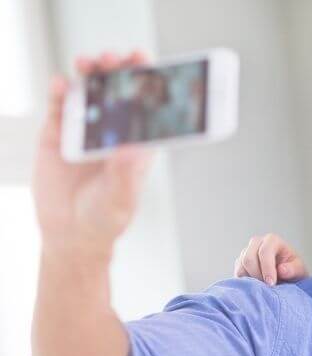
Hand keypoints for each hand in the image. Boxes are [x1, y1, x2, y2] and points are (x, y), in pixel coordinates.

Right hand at [33, 51, 153, 253]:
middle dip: (118, 70)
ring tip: (89, 64)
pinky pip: (59, 105)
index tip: (146, 63)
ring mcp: (85, 129)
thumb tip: (132, 148)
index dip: (147, 82)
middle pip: (118, 90)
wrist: (70, 233)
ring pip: (89, 91)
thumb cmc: (105, 218)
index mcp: (137, 143)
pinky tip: (62, 84)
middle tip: (115, 59)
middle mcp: (113, 130)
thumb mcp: (120, 199)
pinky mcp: (57, 133)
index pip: (146, 106)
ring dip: (91, 73)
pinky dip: (60, 91)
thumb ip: (125, 174)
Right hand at [234, 233, 307, 284]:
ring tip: (265, 288)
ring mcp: (246, 252)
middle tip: (267, 289)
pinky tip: (258, 287)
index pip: (264, 252)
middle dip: (257, 276)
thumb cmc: (293, 270)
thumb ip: (293, 269)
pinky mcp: (240, 263)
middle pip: (248, 258)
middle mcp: (257, 243)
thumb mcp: (299, 270)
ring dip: (252, 281)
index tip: (272, 283)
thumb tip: (281, 270)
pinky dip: (246, 283)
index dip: (267, 268)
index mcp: (272, 240)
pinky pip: (238, 274)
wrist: (286, 276)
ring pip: (241, 267)